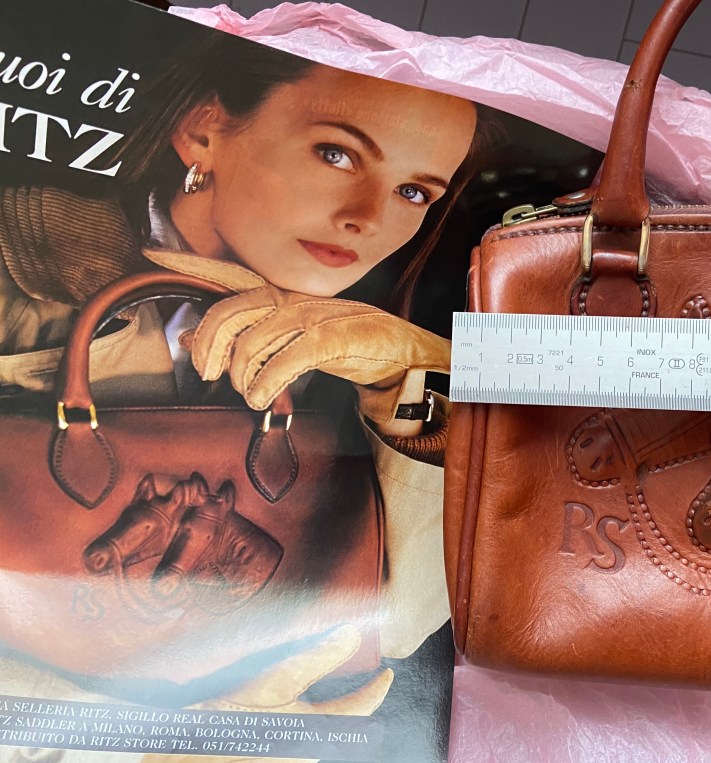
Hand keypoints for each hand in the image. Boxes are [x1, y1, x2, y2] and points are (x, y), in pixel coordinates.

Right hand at [137, 624, 392, 762]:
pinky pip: (288, 733)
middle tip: (346, 666)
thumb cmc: (221, 727)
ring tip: (304, 676)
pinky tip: (269, 700)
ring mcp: (283, 757)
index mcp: (314, 734)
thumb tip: (350, 634)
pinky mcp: (263, 757)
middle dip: (346, 695)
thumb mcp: (270, 683)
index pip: (360, 708)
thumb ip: (314, 659)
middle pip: (338, 719)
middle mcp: (304, 751)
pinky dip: (289, 714)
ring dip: (315, 705)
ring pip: (312, 727)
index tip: (387, 672)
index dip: (377, 687)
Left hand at [190, 284, 450, 425]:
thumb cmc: (343, 343)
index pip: (229, 272)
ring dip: (240, 378)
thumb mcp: (291, 336)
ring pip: (250, 344)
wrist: (398, 351)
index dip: (191, 262)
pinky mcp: (329, 338)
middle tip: (207, 375)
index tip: (152, 254)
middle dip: (207, 347)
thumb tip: (196, 344)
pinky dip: (265, 386)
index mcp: (279, 293)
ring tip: (249, 395)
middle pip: (227, 312)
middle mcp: (290, 297)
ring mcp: (309, 315)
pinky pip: (282, 362)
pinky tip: (263, 400)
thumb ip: (248, 336)